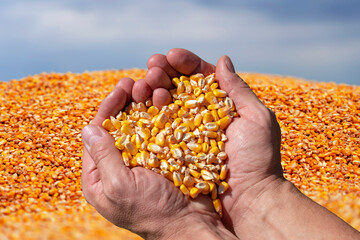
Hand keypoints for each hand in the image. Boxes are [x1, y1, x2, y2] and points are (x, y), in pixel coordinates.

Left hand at [81, 70, 237, 238]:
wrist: (189, 224)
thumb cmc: (152, 212)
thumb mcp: (120, 186)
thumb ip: (103, 157)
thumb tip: (88, 128)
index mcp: (99, 177)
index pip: (97, 134)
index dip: (108, 108)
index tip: (121, 88)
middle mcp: (117, 166)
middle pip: (117, 126)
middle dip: (126, 102)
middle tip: (136, 82)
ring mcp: (140, 161)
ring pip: (138, 126)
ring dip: (144, 105)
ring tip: (153, 87)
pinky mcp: (160, 159)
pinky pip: (157, 132)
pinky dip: (161, 117)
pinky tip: (167, 102)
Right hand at [146, 48, 283, 233]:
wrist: (249, 200)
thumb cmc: (258, 159)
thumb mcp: (257, 119)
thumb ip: (238, 89)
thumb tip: (222, 59)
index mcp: (221, 104)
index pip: (200, 76)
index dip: (184, 63)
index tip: (170, 55)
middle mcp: (201, 116)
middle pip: (178, 87)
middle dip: (163, 73)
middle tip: (150, 67)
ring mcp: (186, 133)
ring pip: (165, 105)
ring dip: (152, 90)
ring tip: (143, 84)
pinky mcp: (175, 150)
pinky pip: (159, 129)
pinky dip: (148, 115)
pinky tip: (139, 104)